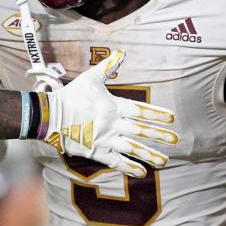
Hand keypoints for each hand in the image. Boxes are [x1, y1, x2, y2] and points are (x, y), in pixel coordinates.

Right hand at [43, 50, 177, 176]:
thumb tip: (122, 52)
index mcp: (113, 106)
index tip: (171, 118)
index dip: (156, 114)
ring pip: (132, 149)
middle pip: (140, 131)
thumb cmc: (71, 95)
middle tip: (175, 141)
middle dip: (159, 136)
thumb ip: (108, 67)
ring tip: (165, 161)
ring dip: (149, 155)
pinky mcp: (95, 151)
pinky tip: (142, 172)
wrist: (49, 116)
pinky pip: (116, 161)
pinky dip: (129, 167)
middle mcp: (112, 124)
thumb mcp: (90, 79)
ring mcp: (105, 139)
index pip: (140, 110)